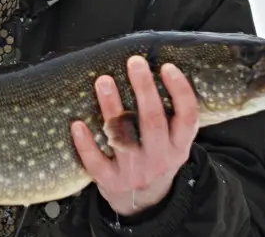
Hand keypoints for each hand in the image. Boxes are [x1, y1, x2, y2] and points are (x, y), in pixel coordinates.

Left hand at [71, 55, 198, 216]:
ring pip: (124, 137)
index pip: (187, 116)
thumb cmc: (155, 157)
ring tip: (103, 80)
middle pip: (153, 120)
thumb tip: (148, 69)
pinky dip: (86, 144)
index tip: (167, 67)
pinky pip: (96, 163)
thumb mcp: (172, 142)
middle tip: (134, 62)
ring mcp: (135, 171)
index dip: (180, 91)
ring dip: (112, 107)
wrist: (145, 204)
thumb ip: (167, 116)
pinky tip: (77, 124)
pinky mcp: (111, 182)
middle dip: (144, 89)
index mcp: (179, 146)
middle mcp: (160, 158)